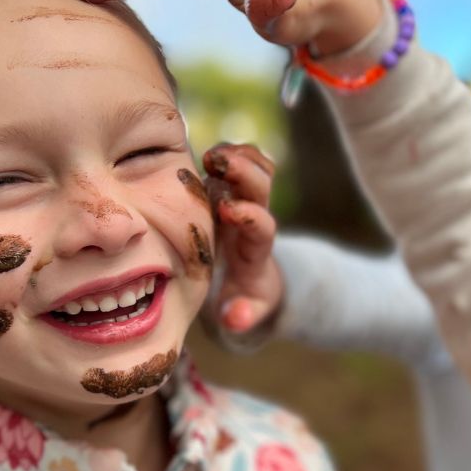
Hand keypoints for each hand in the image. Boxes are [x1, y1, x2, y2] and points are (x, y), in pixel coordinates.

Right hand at [203, 142, 283, 332]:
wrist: (254, 279)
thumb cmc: (243, 297)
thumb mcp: (244, 311)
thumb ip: (241, 315)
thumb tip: (235, 320)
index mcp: (256, 249)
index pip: (262, 227)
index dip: (249, 215)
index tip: (229, 209)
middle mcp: (255, 219)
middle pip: (262, 188)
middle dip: (245, 173)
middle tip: (218, 163)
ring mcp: (247, 200)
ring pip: (258, 168)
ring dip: (239, 155)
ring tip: (212, 154)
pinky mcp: (234, 189)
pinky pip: (245, 161)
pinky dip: (231, 150)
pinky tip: (208, 151)